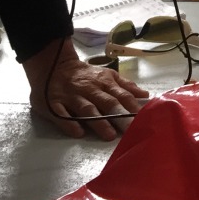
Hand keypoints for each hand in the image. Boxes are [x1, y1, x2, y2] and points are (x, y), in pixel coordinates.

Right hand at [23, 38, 149, 140]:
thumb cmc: (85, 75)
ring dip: (98, 122)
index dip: (132, 106)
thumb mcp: (107, 75)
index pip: (121, 95)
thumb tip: (145, 95)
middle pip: (107, 103)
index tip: (144, 118)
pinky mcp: (53, 104)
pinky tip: (78, 132)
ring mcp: (71, 97)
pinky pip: (62, 114)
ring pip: (87, 109)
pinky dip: (69, 123)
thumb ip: (125, 85)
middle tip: (131, 130)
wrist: (53, 65)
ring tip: (109, 135)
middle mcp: (89, 90)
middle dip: (120, 116)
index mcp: (104, 82)